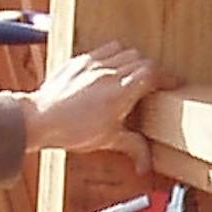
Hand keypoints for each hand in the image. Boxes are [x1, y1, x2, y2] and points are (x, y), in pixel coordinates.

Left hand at [24, 40, 161, 155]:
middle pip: (142, 59)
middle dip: (151, 71)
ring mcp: (93, 64)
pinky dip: (112, 55)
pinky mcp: (79, 61)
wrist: (39, 119)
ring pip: (124, 50)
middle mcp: (109, 73)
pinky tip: (109, 69)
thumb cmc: (70, 130)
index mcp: (121, 92)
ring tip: (130, 75)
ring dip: (132, 60)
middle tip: (152, 85)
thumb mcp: (107, 140)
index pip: (153, 73)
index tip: (172, 84)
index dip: (167, 78)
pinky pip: (104, 49)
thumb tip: (144, 163)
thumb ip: (132, 146)